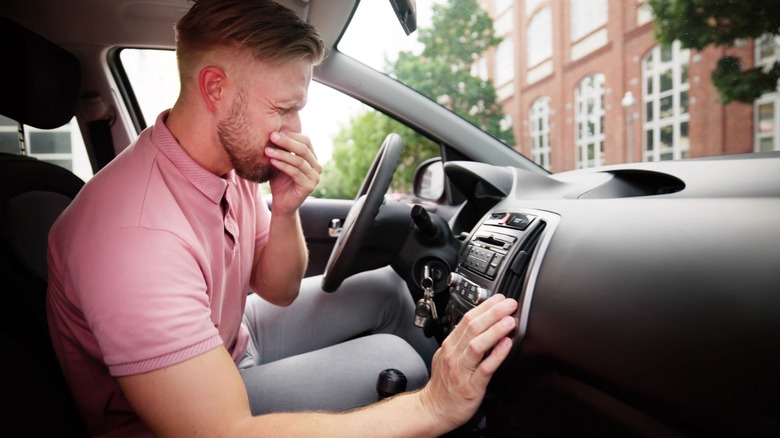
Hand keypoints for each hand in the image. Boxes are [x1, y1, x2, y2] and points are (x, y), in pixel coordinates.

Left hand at [265, 131, 321, 214]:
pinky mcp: (309, 187)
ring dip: (282, 154)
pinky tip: (272, 162)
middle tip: (271, 136)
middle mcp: (317, 167)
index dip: (291, 136)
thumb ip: (283, 150)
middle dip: (286, 141)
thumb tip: (275, 131)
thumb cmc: (280, 181)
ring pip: (299, 161)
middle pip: (303, 149)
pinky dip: (283, 166)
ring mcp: (315, 177)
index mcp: (312, 159)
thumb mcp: (282, 162)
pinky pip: (295, 172)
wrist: (281, 204)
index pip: (306, 141)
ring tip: (267, 150)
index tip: (275, 132)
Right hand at [419, 294, 517, 431]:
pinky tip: (506, 345)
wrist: (433, 410)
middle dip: (493, 312)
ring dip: (495, 330)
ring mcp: (461, 370)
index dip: (485, 306)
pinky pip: (485, 368)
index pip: (467, 319)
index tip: (499, 299)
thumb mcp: (448, 356)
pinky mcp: (471, 386)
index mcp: (450, 345)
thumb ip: (463, 342)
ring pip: (477, 345)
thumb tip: (481, 326)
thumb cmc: (444, 385)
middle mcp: (454, 354)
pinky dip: (496, 355)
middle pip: (473, 327)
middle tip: (509, 304)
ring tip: (509, 321)